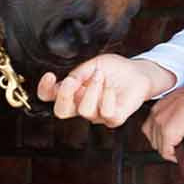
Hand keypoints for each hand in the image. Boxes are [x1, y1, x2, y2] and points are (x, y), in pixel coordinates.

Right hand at [36, 54, 174, 127]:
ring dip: (91, 90)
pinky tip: (110, 89)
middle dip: (64, 96)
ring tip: (99, 76)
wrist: (139, 72)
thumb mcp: (94, 64)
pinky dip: (107, 98)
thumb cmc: (115, 69)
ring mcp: (97, 114)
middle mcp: (82, 105)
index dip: (44, 89)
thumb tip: (67, 82)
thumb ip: (79, 73)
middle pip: (61, 111)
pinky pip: (106, 114)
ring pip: (84, 111)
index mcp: (73, 91)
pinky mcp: (114, 118)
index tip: (50, 75)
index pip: (50, 96)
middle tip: (72, 81)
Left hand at [142, 73, 183, 161]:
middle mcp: (156, 114)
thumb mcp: (183, 107)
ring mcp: (160, 123)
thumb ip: (178, 119)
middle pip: (154, 141)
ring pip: (160, 148)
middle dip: (170, 145)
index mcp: (158, 107)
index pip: (152, 131)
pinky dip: (177, 155)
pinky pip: (167, 152)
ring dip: (175, 149)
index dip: (165, 139)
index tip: (177, 140)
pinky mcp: (168, 131)